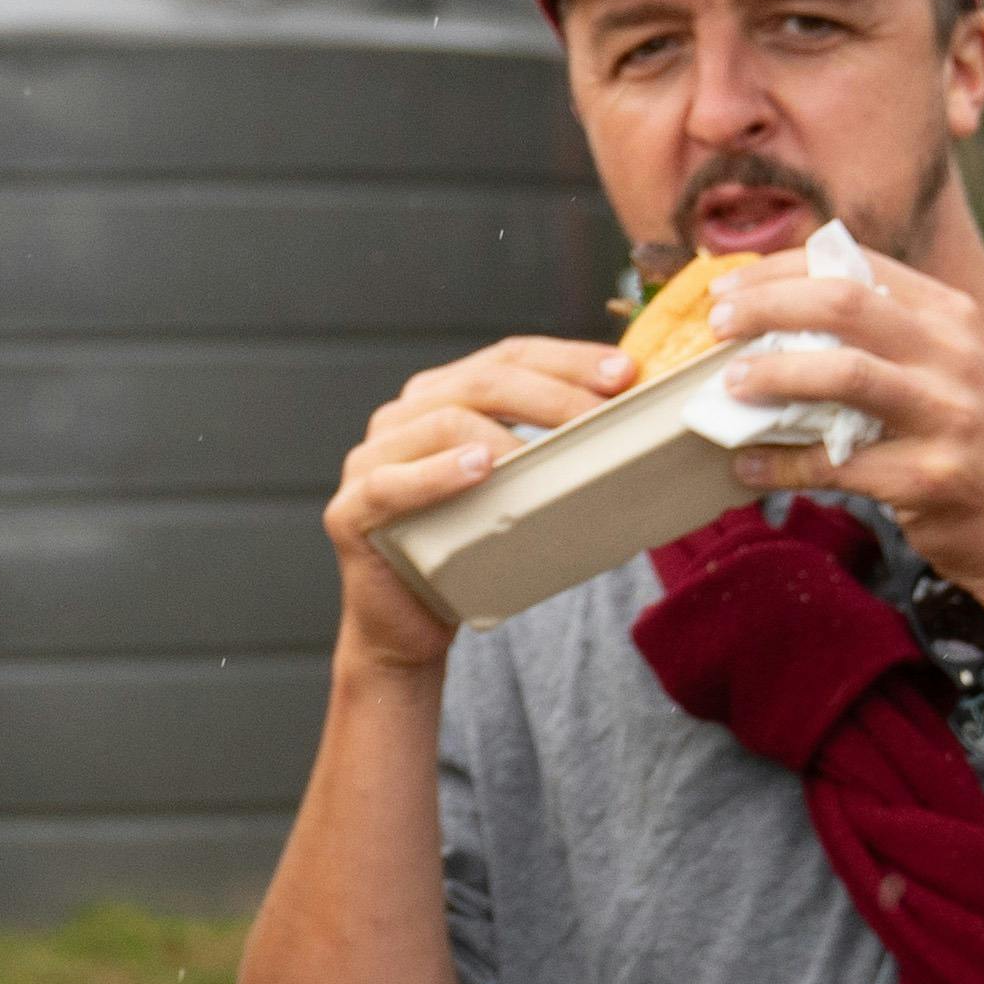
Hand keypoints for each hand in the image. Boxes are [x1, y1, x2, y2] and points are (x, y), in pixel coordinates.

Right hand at [326, 333, 641, 669]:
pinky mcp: (351, 508)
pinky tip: (479, 468)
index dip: (567, 359)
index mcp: (441, 397)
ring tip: (551, 449)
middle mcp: (402, 417)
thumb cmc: (469, 552)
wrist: (410, 626)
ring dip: (506, 431)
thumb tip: (632, 425)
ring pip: (443, 419)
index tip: (626, 374)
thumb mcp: (517, 490)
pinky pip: (392, 482)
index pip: (508, 357)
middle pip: (483, 380)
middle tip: (602, 415)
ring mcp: (370, 459)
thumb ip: (548, 448)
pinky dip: (439, 473)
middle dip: (552, 393)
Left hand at [718, 244, 983, 627]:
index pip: (855, 267)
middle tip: (716, 325)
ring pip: (842, 374)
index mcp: (952, 315)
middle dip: (766, 307)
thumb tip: (783, 313)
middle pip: (843, 304)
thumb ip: (889, 334)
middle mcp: (953, 354)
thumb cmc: (978, 438)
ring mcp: (945, 414)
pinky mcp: (929, 477)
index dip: (782, 270)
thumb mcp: (953, 365)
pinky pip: (835, 465)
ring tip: (728, 387)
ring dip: (773, 377)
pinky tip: (748, 466)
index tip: (730, 288)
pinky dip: (781, 465)